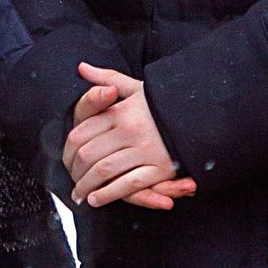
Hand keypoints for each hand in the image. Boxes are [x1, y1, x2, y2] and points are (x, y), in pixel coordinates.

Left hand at [63, 62, 197, 210]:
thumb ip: (106, 79)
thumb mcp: (135, 88)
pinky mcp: (161, 167)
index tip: (66, 163)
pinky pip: (129, 184)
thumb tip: (82, 67)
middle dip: (76, 172)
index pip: (82, 133)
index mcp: (121, 111)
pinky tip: (97, 199)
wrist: (200, 115)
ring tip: (80, 195)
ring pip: (105, 171)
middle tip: (71, 182)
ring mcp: (146, 149)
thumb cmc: (164, 104)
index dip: (69, 151)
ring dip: (88, 186)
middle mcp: (131, 129)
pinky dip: (109, 194)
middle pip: (89, 154)